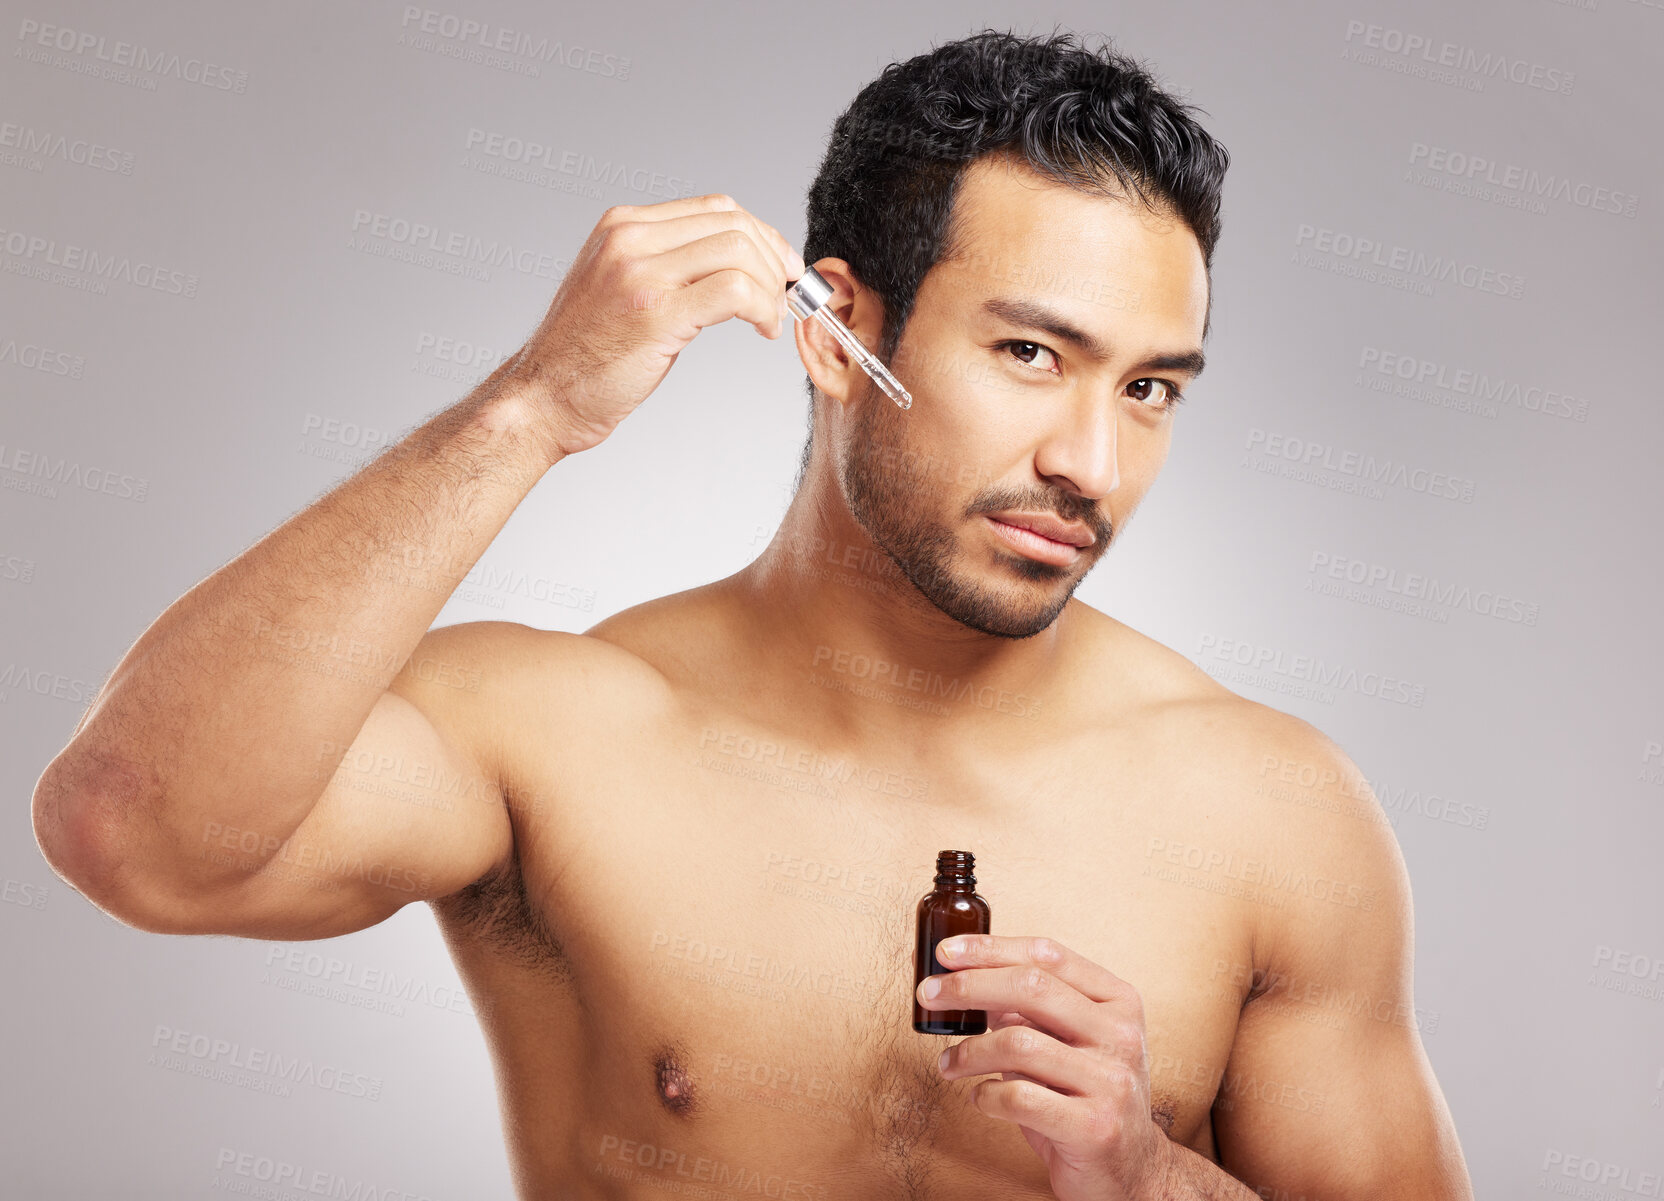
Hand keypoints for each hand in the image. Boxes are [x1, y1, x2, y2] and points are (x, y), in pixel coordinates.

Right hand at [503, 192, 805, 457]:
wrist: (541, 400)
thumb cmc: (583, 359)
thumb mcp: (620, 290)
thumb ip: (667, 267)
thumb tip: (734, 267)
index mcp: (621, 226)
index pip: (715, 208)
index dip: (761, 235)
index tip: (780, 267)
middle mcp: (628, 240)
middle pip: (734, 224)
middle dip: (775, 260)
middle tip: (786, 296)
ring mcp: (640, 274)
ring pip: (739, 251)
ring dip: (771, 287)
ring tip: (771, 320)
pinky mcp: (655, 314)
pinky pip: (735, 291)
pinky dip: (763, 308)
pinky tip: (762, 331)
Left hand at [916, 934, 1174, 1200]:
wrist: (1132, 1169)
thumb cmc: (1086, 1097)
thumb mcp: (1067, 1042)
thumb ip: (1028, 1009)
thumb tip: (963, 976)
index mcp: (1118, 1001)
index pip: (1048, 956)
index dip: (991, 949)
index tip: (946, 952)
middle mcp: (1121, 1034)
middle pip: (1031, 988)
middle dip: (968, 986)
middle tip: (928, 994)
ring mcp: (1112, 1081)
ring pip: (1018, 1043)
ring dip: (968, 1051)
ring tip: (949, 1063)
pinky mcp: (1095, 1127)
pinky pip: (1019, 1097)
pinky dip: (985, 1095)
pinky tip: (979, 1098)